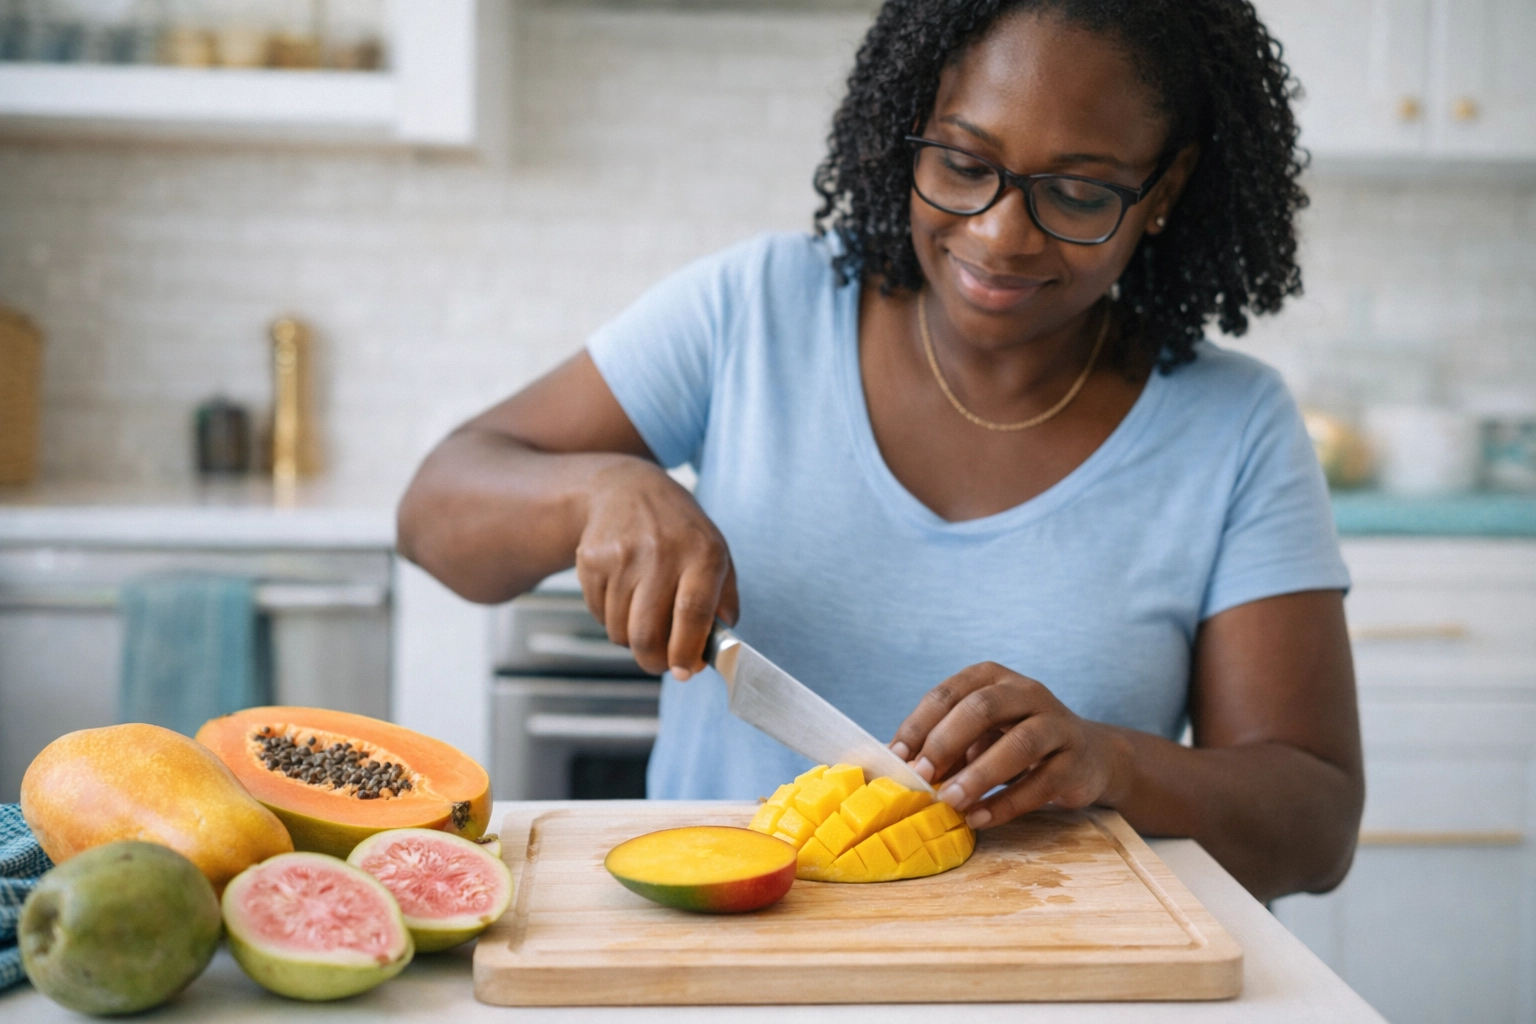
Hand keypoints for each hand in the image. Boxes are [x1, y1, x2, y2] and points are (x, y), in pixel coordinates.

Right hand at [575, 459, 737, 676]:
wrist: (626, 489)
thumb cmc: (679, 531)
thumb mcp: (716, 553)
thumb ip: (722, 603)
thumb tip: (709, 654)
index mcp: (702, 553)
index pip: (692, 613)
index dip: (687, 651)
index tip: (685, 672)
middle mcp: (661, 552)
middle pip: (648, 632)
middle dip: (654, 661)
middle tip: (661, 663)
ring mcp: (621, 556)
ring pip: (620, 631)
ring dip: (632, 639)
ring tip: (644, 615)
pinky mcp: (591, 560)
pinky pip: (599, 615)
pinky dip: (612, 618)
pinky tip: (624, 593)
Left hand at [889, 662, 1129, 828]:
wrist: (1087, 755)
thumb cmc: (1015, 740)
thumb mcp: (978, 735)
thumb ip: (946, 745)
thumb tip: (903, 767)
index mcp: (992, 678)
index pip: (949, 693)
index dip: (919, 724)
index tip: (897, 757)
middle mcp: (1026, 692)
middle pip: (983, 708)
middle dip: (946, 742)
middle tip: (923, 777)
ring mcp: (1056, 723)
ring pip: (1020, 743)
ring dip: (980, 775)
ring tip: (951, 801)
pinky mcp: (1075, 760)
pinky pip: (1042, 782)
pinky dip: (1007, 803)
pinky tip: (980, 817)